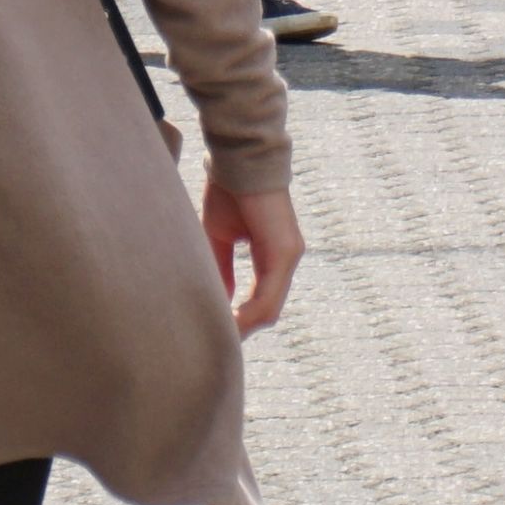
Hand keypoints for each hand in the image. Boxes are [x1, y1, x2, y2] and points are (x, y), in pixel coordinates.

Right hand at [203, 180, 300, 331]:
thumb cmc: (229, 192)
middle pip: (267, 312)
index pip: (261, 301)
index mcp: (273, 255)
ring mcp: (289, 256)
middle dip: (240, 329)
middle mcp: (287, 258)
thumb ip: (222, 269)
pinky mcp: (284, 252)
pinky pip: (268, 296)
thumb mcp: (220, 238)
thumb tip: (219, 301)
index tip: (216, 331)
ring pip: (268, 309)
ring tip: (218, 337)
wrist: (238, 159)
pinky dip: (249, 313)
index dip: (239, 320)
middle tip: (215, 344)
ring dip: (243, 326)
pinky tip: (229, 321)